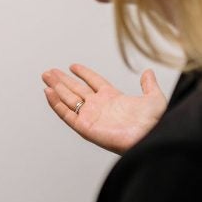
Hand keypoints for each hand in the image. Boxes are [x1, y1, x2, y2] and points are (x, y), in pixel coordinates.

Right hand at [43, 64, 166, 153]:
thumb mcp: (154, 98)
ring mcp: (91, 116)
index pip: (93, 82)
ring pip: (68, 99)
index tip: (72, 66)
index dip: (83, 73)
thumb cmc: (155, 122)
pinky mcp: (85, 127)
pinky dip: (56, 104)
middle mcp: (99, 107)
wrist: (151, 136)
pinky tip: (48, 92)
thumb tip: (148, 72)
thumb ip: (148, 85)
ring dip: (56, 88)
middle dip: (62, 80)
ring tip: (45, 77)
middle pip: (76, 89)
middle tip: (49, 71)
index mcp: (112, 98)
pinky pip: (67, 114)